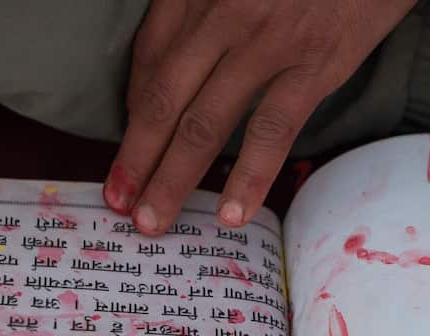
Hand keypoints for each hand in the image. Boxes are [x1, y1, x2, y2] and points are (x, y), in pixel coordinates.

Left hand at [104, 0, 416, 235]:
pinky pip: (271, 130)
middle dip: (136, 158)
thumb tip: (186, 80)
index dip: (132, 113)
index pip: (149, 57)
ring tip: (153, 221)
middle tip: (117, 203)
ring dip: (173, 179)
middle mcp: (224, 13)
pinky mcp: (313, 66)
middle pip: (164, 99)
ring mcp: (267, 42)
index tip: (126, 152)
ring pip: (205, 123)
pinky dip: (249, 176)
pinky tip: (231, 213)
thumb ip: (212, 12)